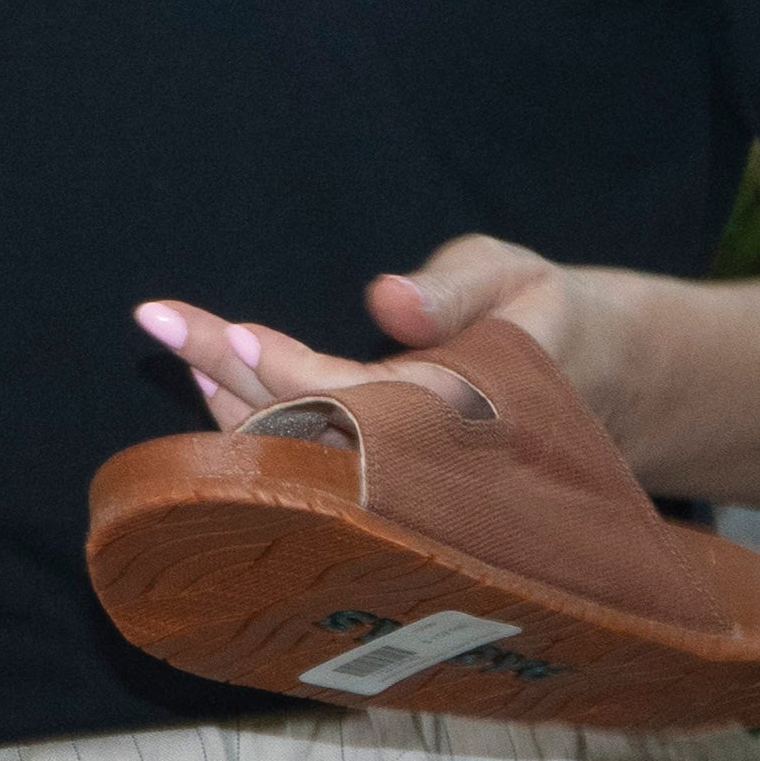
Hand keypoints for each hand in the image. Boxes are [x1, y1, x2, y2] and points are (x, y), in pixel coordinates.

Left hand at [133, 239, 612, 437]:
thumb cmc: (543, 312)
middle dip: (228, 379)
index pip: (349, 397)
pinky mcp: (387, 485)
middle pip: (307, 431)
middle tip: (160, 322)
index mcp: (461, 408)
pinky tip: (216, 387)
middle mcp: (424, 459)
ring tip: (179, 346)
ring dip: (232, 406)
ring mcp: (403, 483)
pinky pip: (311, 462)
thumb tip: (385, 301)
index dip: (282, 370)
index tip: (226, 330)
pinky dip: (259, 424)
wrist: (599, 382)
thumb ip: (455, 287)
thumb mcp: (516, 276)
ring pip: (301, 458)